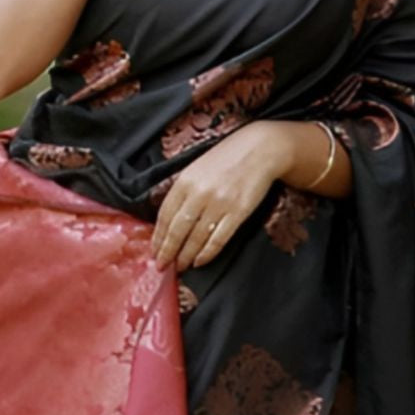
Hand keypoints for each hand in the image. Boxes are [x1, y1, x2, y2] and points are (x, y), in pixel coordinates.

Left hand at [151, 122, 290, 271]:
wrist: (260, 148)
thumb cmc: (227, 157)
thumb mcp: (197, 168)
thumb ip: (183, 190)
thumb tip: (169, 219)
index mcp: (185, 181)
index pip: (165, 215)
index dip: (158, 237)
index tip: (154, 251)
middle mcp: (199, 194)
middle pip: (178, 230)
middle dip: (168, 252)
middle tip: (162, 266)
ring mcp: (219, 204)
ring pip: (197, 238)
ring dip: (187, 256)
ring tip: (181, 266)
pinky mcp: (238, 212)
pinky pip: (218, 239)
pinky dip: (207, 254)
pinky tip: (200, 261)